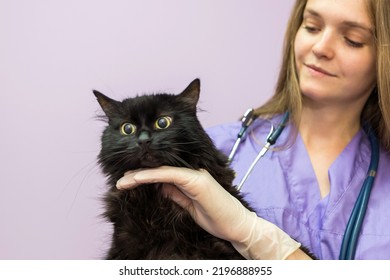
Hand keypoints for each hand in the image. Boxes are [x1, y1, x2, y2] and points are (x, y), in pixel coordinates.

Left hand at [117, 166, 245, 240]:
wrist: (237, 226)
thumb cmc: (216, 218)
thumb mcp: (189, 206)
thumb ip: (175, 194)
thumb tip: (159, 187)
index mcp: (189, 179)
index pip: (162, 174)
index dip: (144, 176)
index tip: (127, 181)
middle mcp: (191, 173)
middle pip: (159, 170)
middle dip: (137, 174)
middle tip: (119, 181)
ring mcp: (195, 175)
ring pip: (161, 171)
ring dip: (139, 175)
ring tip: (121, 182)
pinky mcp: (197, 181)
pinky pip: (170, 175)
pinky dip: (152, 176)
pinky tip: (137, 179)